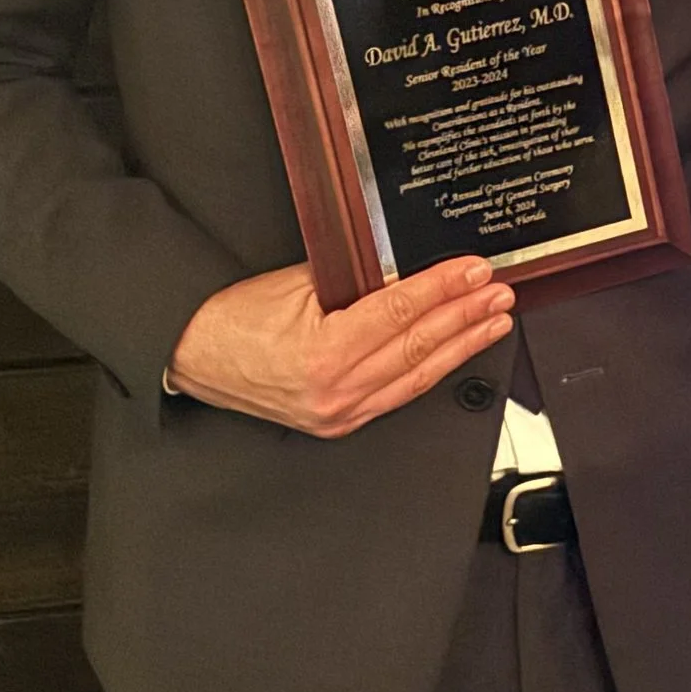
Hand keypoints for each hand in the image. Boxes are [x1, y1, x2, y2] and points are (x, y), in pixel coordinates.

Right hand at [166, 257, 513, 437]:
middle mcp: (336, 392)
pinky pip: (397, 396)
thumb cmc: (233, 320)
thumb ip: (353, 279)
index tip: (472, 271)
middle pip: (417, 349)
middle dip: (464, 318)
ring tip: (492, 323)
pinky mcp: (339, 422)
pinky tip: (454, 353)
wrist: (193, 357)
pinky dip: (429, 372)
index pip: (399, 314)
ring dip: (460, 347)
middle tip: (497, 294)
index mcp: (324, 355)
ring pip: (416, 378)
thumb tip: (405, 269)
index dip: (442, 290)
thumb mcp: (295, 285)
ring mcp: (340, 413)